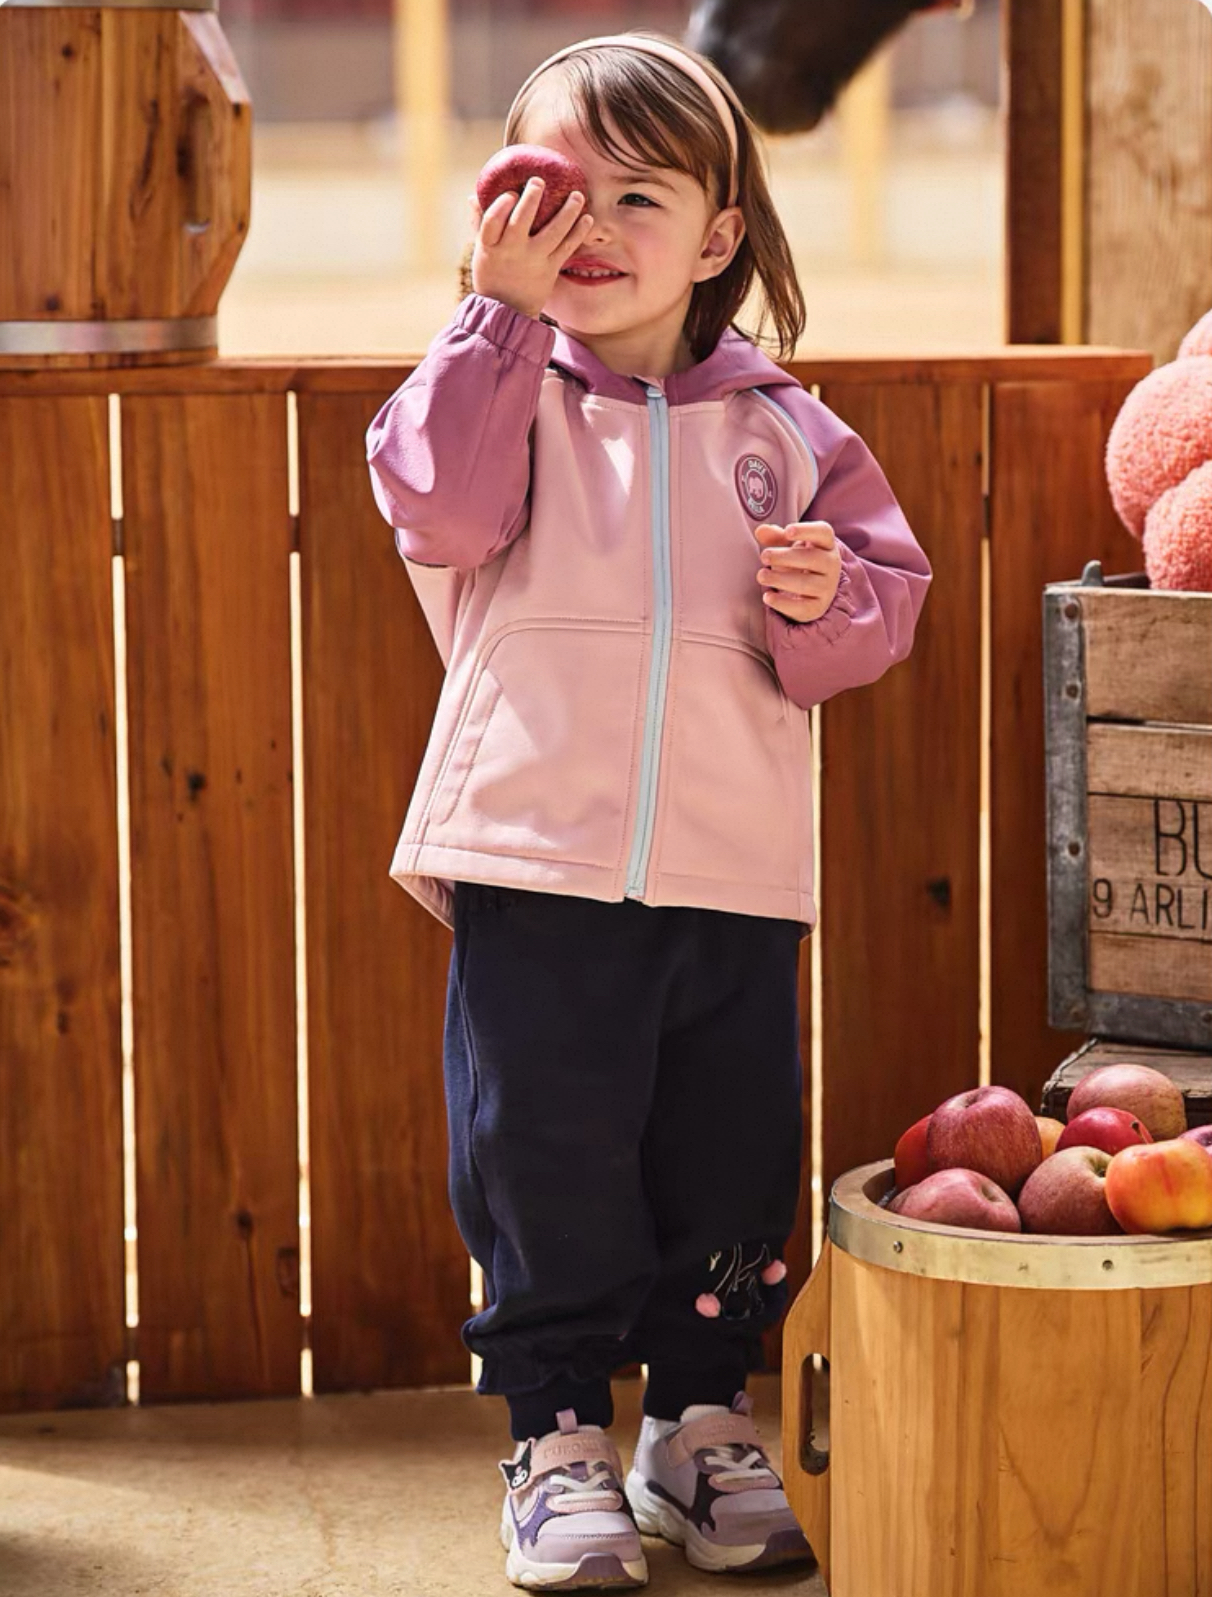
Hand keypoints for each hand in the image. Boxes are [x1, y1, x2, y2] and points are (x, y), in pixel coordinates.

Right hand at [470, 179, 593, 319]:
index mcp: (490, 246)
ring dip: (567, 211)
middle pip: (521, 221)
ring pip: (552, 232)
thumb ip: (480, 224)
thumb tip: (473, 196)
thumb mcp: (481, 252)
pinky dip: (578, 232)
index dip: (501, 205)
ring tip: (577, 195)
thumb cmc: (492, 275)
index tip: (511, 193)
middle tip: (539, 181)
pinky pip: (567, 248)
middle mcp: (512, 252)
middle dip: (531, 198)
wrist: (508, 311)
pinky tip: (587, 218)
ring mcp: (533, 260)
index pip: (492, 221)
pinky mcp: (550, 270)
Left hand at [754, 520, 840, 622]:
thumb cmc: (798, 562)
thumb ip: (775, 538)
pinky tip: (767, 597)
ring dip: (780, 579)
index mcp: (826, 544)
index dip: (806, 530)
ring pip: (806, 583)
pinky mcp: (818, 607)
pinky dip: (783, 603)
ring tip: (761, 576)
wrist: (811, 593)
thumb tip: (760, 530)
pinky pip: (802, 607)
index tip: (787, 531)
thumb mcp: (788, 546)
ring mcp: (827, 587)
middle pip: (812, 558)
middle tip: (763, 556)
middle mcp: (831, 565)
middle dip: (785, 557)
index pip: (823, 532)